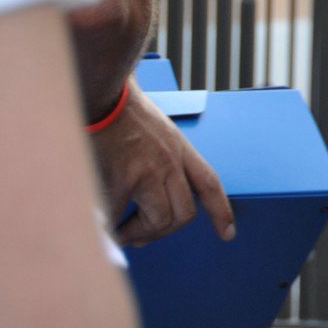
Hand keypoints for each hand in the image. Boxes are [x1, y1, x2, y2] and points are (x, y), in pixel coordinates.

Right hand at [91, 79, 235, 246]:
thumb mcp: (153, 126)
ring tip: (122, 233)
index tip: (228, 234)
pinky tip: (102, 228)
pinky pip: (121, 218)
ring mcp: (148, 171)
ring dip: (140, 234)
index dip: (221, 211)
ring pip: (159, 221)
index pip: (208, 184)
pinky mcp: (121, 180)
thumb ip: (158, 153)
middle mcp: (169, 161)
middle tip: (141, 236)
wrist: (99, 91)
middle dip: (163, 231)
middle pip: (184, 213)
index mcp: (178, 147)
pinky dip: (112, 229)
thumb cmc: (117, 105)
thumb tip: (147, 187)